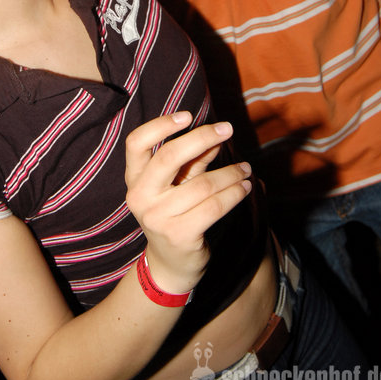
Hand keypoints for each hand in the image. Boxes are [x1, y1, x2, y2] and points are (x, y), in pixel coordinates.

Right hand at [125, 111, 250, 294]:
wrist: (171, 264)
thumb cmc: (175, 212)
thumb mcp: (179, 183)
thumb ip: (194, 159)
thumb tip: (217, 134)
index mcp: (134, 178)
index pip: (136, 143)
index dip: (160, 125)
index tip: (188, 115)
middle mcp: (140, 196)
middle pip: (168, 156)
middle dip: (203, 137)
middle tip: (228, 128)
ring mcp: (158, 217)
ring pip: (202, 184)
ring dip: (230, 173)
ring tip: (245, 169)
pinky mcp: (180, 235)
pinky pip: (214, 206)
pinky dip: (234, 193)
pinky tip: (245, 187)